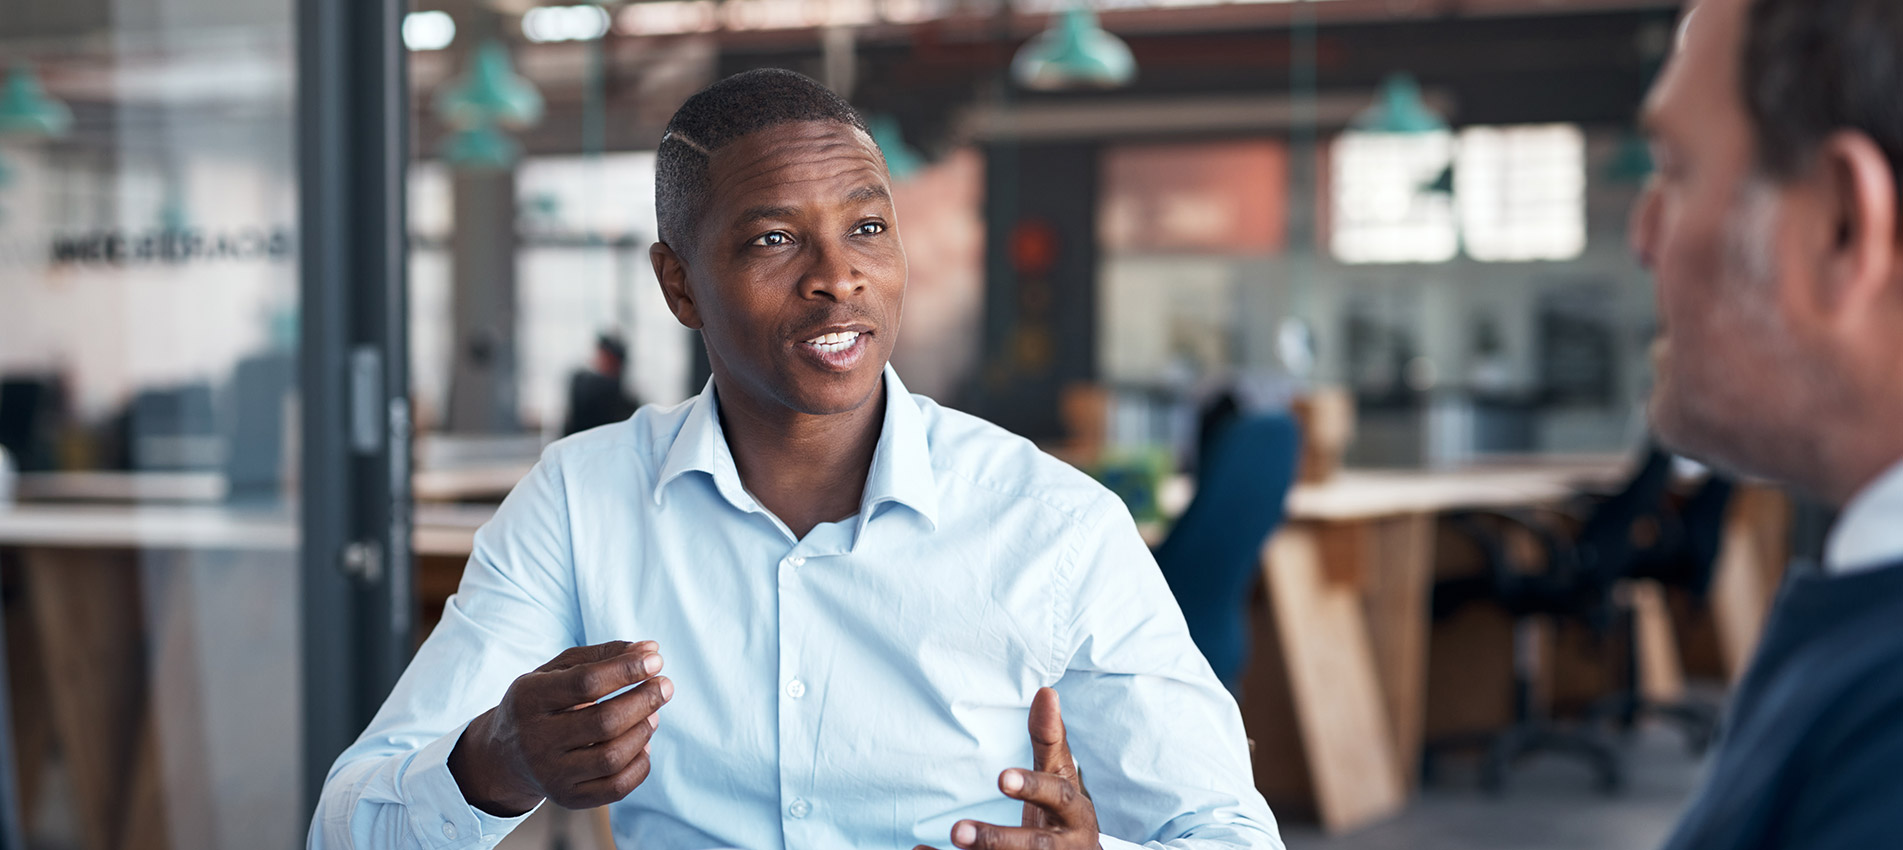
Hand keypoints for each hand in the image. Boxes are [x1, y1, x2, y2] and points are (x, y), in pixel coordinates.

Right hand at [449, 640, 671, 814]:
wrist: (505, 756)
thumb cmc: (541, 703)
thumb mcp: (558, 671)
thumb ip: (602, 656)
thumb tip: (650, 649)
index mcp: (529, 698)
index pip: (586, 683)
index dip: (626, 670)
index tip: (656, 660)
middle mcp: (536, 740)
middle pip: (604, 722)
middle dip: (644, 700)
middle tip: (664, 686)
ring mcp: (551, 774)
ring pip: (613, 756)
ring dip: (644, 730)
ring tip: (653, 713)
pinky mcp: (568, 798)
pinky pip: (617, 788)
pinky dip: (641, 764)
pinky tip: (643, 743)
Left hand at [916, 687, 1099, 849]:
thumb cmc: (1064, 814)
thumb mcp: (1062, 776)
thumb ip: (1050, 740)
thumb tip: (1045, 692)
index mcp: (1075, 814)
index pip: (1058, 798)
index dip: (1033, 788)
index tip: (1002, 779)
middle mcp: (1064, 846)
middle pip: (1034, 847)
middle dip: (998, 840)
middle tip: (958, 830)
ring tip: (950, 837)